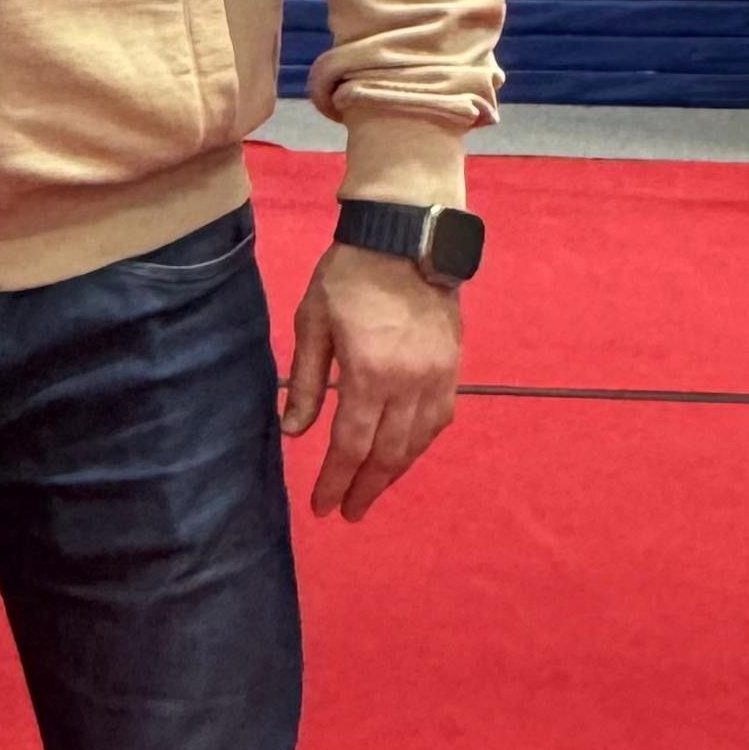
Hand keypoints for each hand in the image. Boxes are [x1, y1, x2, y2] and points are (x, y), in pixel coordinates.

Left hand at [282, 242, 460, 520]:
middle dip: (365, 488)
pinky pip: (440, 419)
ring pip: (418, 442)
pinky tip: (404, 454)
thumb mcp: (312, 322)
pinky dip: (420, 444)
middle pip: (388, 453)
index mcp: (370, 373)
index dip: (336, 480)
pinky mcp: (453, 366)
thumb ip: (305, 381)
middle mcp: (410, 383)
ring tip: (371, 490)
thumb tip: (295, 432)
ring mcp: (438, 376)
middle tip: (347, 512)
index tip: (322, 507)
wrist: (406, 236)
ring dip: (394, 471)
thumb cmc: (349, 275)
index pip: (351, 445)